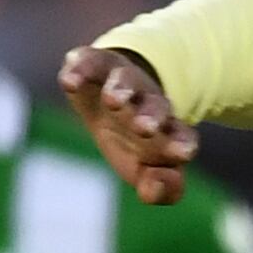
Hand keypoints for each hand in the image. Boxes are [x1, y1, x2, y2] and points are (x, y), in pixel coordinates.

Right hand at [59, 46, 197, 204]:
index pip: (182, 137)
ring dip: (121, 89)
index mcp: (168, 131)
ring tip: (112, 99)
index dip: (181, 144)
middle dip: (150, 117)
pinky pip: (90, 62)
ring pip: (127, 80)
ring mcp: (123, 81)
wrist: (113, 98)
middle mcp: (149, 102)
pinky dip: (81, 68)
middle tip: (144, 128)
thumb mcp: (145, 171)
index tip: (182, 153)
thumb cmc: (133, 145)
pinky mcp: (95, 65)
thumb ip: (160, 189)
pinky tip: (70, 80)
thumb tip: (154, 185)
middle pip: (156, 107)